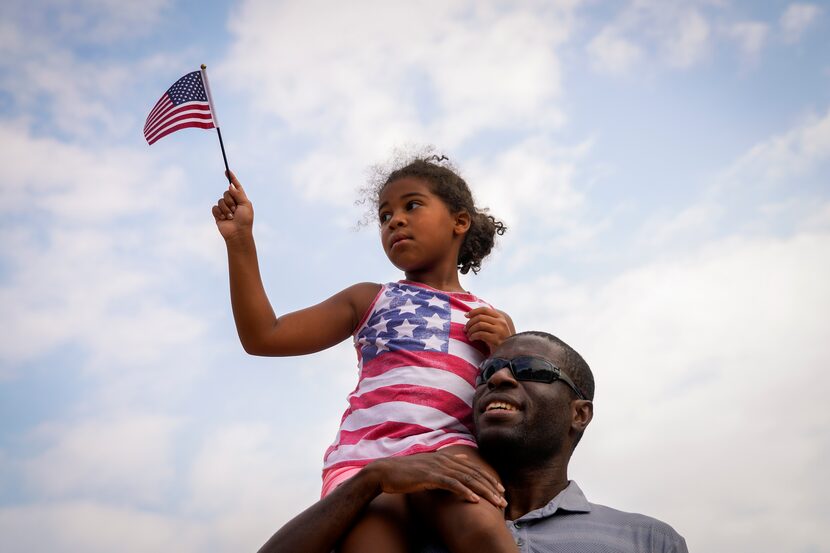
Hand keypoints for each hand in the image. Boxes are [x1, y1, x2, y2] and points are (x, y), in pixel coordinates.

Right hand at [212, 170, 253, 240]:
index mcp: (241, 199)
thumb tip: (230, 186)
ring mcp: (225, 208)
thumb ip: (239, 194)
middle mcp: (233, 202)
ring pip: (220, 200)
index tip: (227, 171)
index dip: (232, 178)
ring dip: (226, 209)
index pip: (236, 186)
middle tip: (235, 210)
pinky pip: (215, 207)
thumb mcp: (246, 205)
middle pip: (226, 193)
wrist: (238, 233)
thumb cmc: (245, 220)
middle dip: (230, 201)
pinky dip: (219, 213)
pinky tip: (224, 219)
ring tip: (231, 217)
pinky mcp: (218, 214)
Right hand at [363, 452, 506, 507]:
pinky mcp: (429, 477)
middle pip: (474, 473)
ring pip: (467, 479)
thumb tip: (462, 457)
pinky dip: (465, 492)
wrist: (384, 472)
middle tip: (504, 499)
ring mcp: (437, 468)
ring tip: (496, 501)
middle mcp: (444, 460)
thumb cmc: (405, 471)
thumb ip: (446, 461)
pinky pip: (451, 485)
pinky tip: (475, 500)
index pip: (472, 468)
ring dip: (483, 491)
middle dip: (491, 486)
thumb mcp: (428, 464)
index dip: (488, 477)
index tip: (500, 488)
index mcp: (445, 458)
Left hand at [465, 307, 513, 353]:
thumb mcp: (495, 327)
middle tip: (465, 329)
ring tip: (468, 334)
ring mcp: (499, 330)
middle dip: (470, 322)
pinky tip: (471, 339)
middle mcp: (501, 322)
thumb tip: (468, 315)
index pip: (484, 309)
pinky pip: (480, 334)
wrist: (507, 353)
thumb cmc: (497, 340)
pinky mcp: (496, 339)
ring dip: (471, 330)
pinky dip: (473, 336)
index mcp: (500, 317)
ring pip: (479, 324)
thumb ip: (486, 320)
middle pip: (480, 317)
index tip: (466, 315)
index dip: (473, 311)